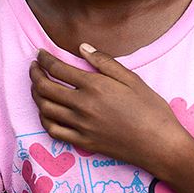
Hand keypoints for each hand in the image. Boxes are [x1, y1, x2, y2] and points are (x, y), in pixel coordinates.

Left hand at [31, 45, 189, 168]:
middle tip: (34, 67)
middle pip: (45, 88)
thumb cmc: (151, 109)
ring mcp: (81, 126)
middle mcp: (83, 105)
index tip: (41, 54)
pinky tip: (46, 111)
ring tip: (37, 86)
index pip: (57, 68)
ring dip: (36, 95)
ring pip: (45, 108)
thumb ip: (104, 62)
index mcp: (95, 86)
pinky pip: (53, 130)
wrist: (159, 144)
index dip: (44, 59)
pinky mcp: (82, 142)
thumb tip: (82, 47)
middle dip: (34, 74)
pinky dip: (44, 118)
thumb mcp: (132, 79)